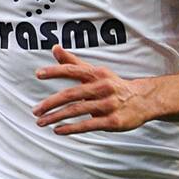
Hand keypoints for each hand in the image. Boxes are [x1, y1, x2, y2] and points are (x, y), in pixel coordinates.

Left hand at [32, 45, 156, 133]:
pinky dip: (71, 128)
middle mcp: (102, 87)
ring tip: (41, 122)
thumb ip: (73, 62)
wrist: (143, 100)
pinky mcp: (112, 121)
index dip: (56, 71)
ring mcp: (108, 105)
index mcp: (97, 74)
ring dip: (56, 117)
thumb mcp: (96, 72)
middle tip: (35, 110)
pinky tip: (58, 130)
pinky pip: (88, 125)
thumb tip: (54, 48)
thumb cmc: (113, 85)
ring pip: (77, 111)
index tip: (38, 74)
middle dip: (51, 103)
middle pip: (71, 94)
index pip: (73, 70)